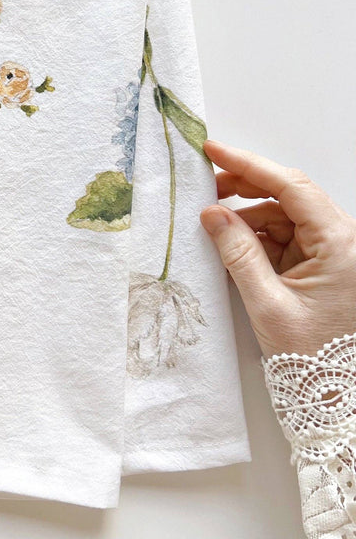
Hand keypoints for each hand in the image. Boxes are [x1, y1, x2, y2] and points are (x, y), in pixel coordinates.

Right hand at [199, 139, 355, 357]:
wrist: (337, 395)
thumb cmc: (312, 354)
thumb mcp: (268, 303)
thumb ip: (238, 253)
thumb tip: (211, 214)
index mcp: (339, 243)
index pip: (290, 186)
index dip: (249, 164)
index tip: (214, 150)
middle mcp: (341, 239)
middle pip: (287, 196)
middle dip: (245, 188)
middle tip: (205, 186)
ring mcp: (332, 251)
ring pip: (283, 215)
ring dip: (247, 216)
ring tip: (212, 225)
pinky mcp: (321, 263)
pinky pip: (283, 236)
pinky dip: (255, 237)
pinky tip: (230, 245)